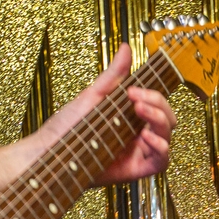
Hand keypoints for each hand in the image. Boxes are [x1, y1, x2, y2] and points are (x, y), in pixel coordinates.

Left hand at [35, 44, 176, 185]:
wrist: (51, 152)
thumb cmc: (67, 128)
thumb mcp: (93, 96)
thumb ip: (113, 75)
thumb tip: (126, 49)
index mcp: (129, 116)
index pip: (156, 103)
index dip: (153, 95)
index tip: (134, 90)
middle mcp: (136, 133)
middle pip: (166, 119)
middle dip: (159, 106)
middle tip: (137, 102)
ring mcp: (137, 151)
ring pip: (166, 137)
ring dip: (160, 123)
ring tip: (141, 115)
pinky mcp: (135, 169)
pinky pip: (160, 162)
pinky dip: (161, 148)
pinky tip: (147, 137)